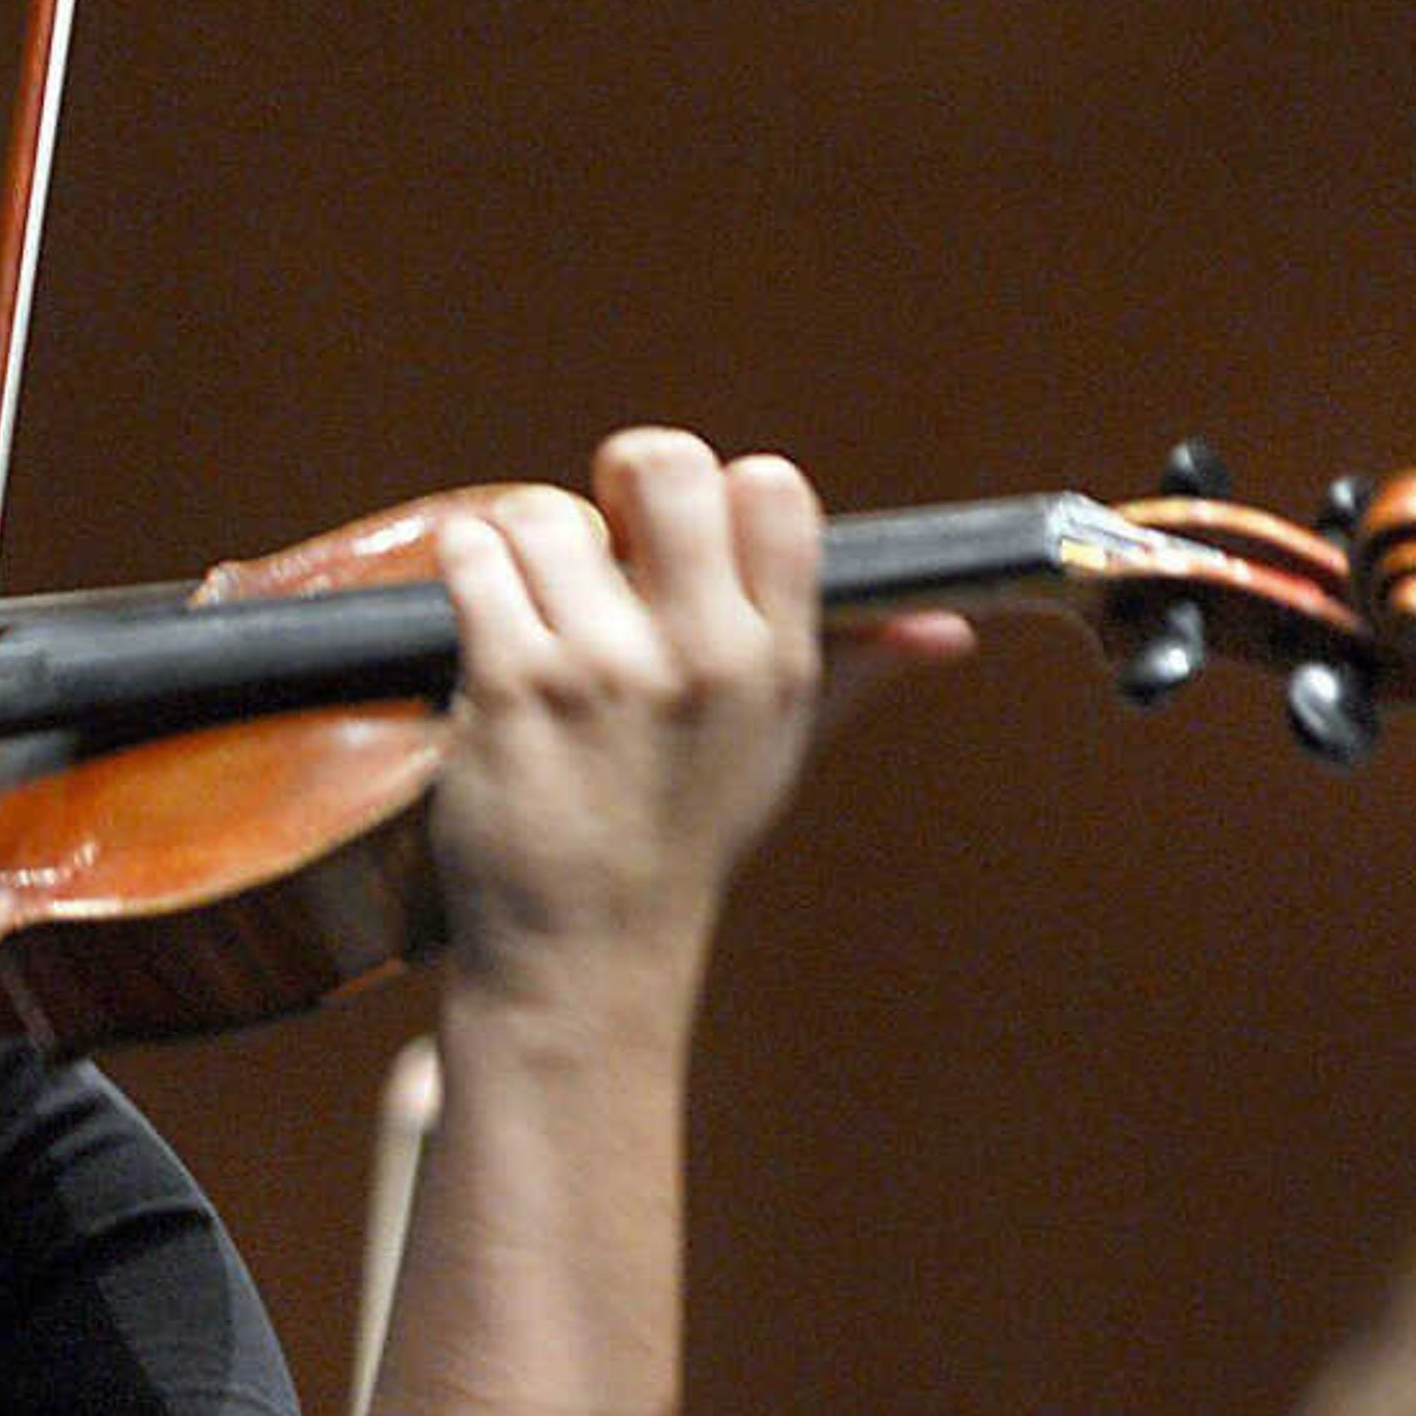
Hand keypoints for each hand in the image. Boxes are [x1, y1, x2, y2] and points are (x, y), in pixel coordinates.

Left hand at [420, 428, 961, 1001]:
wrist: (583, 949)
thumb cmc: (678, 837)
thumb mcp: (778, 751)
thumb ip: (856, 668)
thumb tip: (947, 627)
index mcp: (773, 657)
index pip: (772, 489)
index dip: (712, 493)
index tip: (676, 539)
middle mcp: (698, 656)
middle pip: (663, 465)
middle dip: (619, 483)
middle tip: (596, 540)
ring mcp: (601, 670)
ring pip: (545, 515)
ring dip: (523, 546)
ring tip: (529, 604)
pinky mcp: (510, 687)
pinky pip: (476, 562)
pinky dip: (468, 571)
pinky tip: (483, 617)